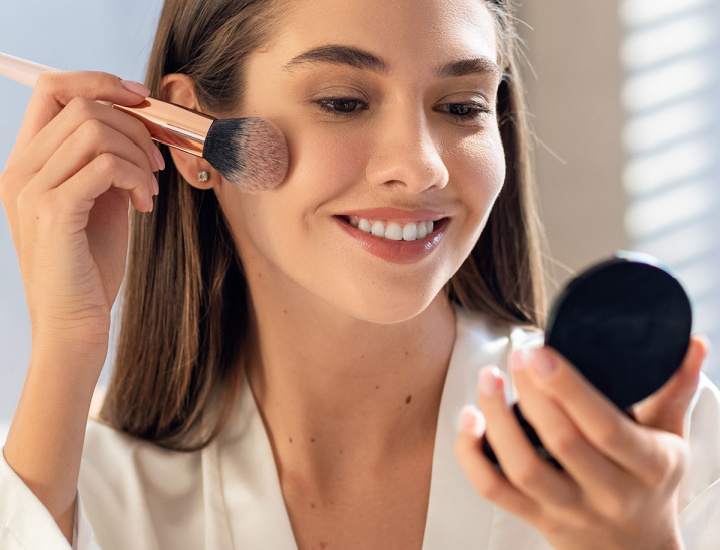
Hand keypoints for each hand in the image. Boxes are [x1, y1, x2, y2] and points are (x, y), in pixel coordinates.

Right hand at [0, 71, 162, 366]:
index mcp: (27, 163)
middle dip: (134, 126)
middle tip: (156, 164)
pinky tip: (143, 205)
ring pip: (95, 129)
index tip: (140, 99)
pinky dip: (136, 177)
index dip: (100, 82)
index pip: (52, 89)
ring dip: (138, 155)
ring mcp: (31, 189)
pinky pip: (105, 164)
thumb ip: (105, 162)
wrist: (74, 324)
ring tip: (147, 191)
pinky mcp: (53, 212)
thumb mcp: (98, 202)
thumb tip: (138, 125)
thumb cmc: (89, 266)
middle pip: (81, 103)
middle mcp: (19, 169)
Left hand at [455, 336, 707, 549]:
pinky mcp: (535, 518)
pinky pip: (494, 490)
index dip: (567, 387)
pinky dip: (472, 455)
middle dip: (531, 392)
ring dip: (497, 420)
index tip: (540, 350)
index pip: (604, 425)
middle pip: (561, 442)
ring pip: (523, 468)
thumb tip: (693, 342)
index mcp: (647, 466)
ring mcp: (567, 509)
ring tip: (488, 378)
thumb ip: (675, 390)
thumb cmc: (652, 482)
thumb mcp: (671, 438)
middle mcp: (607, 492)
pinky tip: (468, 418)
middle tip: (517, 354)